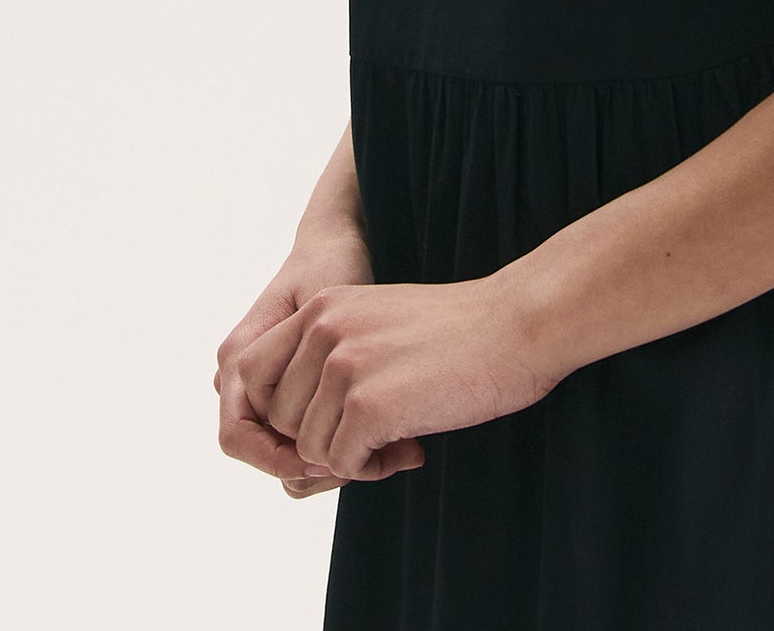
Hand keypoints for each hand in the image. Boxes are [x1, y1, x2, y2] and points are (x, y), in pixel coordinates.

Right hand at [217, 227, 381, 496]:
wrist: (336, 246)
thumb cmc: (331, 266)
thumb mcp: (325, 303)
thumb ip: (311, 353)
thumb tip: (306, 419)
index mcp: (239, 356)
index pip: (237, 438)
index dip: (276, 459)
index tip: (331, 458)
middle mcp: (242, 379)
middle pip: (265, 455)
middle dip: (314, 468)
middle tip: (370, 465)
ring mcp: (264, 389)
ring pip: (286, 454)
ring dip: (331, 461)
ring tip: (385, 456)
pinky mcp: (289, 393)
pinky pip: (303, 438)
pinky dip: (337, 445)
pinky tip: (381, 442)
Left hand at [236, 273, 560, 483]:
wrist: (521, 323)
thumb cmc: (462, 331)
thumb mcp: (379, 323)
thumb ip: (333, 357)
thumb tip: (294, 438)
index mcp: (322, 306)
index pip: (252, 373)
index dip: (280, 411)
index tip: (326, 422)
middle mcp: (323, 329)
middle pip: (279, 419)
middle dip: (320, 439)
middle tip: (374, 436)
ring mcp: (344, 366)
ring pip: (308, 448)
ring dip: (349, 456)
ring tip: (396, 439)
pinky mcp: (369, 405)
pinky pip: (342, 464)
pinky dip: (371, 468)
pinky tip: (409, 445)